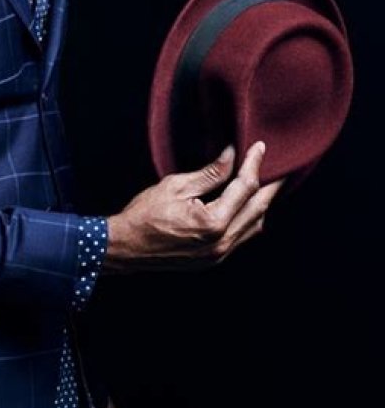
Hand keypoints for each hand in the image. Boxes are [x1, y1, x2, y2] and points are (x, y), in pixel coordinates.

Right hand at [102, 141, 284, 272]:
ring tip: (266, 183)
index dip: (255, 164)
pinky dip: (249, 218)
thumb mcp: (176, 186)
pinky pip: (242, 237)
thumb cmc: (144, 215)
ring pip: (255, 226)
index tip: (261, 148)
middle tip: (280, 166)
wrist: (126, 247)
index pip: (245, 188)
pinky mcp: (213, 259)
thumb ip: (209, 173)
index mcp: (213, 223)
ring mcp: (219, 255)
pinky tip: (247, 205)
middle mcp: (222, 243)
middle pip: (259, 209)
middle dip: (271, 185)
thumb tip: (232, 155)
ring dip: (262, 203)